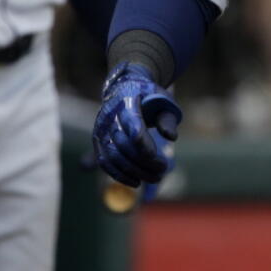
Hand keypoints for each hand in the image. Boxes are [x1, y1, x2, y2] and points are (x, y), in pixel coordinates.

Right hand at [92, 62, 182, 186]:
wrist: (125, 88)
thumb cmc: (148, 95)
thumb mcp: (163, 100)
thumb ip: (167, 118)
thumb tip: (171, 137)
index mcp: (126, 99)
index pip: (132, 122)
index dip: (142, 141)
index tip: (155, 156)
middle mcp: (109, 115)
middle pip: (124, 143)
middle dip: (143, 161)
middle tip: (163, 169)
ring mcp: (101, 128)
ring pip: (114, 155)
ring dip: (134, 171)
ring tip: (155, 177)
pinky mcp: (98, 141)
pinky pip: (105, 161)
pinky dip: (119, 174)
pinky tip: (136, 182)